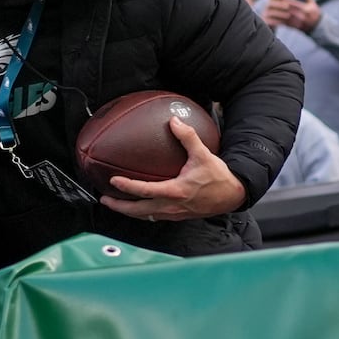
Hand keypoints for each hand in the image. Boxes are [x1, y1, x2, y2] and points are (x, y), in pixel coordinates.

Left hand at [100, 116, 246, 220]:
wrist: (233, 195)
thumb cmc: (218, 177)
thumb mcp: (203, 155)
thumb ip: (187, 137)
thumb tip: (174, 121)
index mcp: (175, 191)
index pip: (145, 190)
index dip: (127, 187)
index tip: (113, 181)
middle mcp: (171, 206)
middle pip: (138, 211)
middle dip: (119, 206)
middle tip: (105, 199)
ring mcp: (174, 214)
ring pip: (145, 216)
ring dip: (129, 211)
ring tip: (116, 204)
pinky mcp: (177, 217)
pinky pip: (154, 217)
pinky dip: (142, 213)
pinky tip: (138, 207)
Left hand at [264, 0, 319, 32]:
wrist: (315, 25)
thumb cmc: (313, 11)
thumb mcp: (312, 2)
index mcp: (307, 10)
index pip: (295, 4)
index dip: (287, 0)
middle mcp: (302, 17)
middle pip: (287, 10)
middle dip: (280, 5)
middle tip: (273, 0)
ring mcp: (296, 23)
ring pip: (283, 17)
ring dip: (276, 12)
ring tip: (271, 7)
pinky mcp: (292, 26)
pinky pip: (282, 23)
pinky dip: (276, 19)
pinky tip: (272, 15)